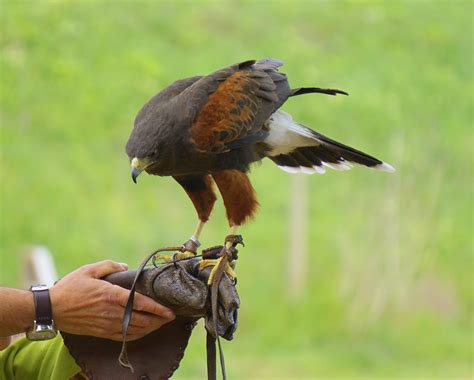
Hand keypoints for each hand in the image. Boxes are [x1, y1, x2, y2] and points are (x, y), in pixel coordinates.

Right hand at [49, 260, 174, 340]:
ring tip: (161, 323)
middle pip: (142, 320)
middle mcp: (111, 312)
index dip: (157, 308)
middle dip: (159, 320)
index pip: (140, 303)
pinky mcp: (101, 332)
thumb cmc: (70, 287)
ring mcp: (107, 324)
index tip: (170, 311)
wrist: (51, 309)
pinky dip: (137, 335)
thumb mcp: (89, 270)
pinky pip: (124, 337)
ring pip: (135, 330)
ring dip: (151, 328)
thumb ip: (109, 265)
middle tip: (170, 317)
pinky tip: (144, 331)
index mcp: (111, 295)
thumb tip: (125, 266)